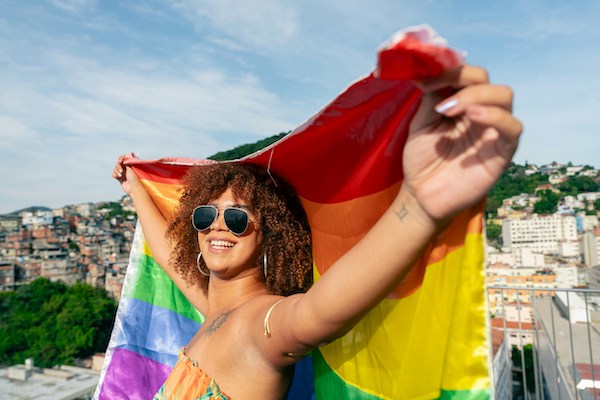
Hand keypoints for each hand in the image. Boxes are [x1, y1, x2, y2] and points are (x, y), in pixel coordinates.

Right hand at [112, 153, 141, 194]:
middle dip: (118, 166)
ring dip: (116, 171)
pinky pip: (113, 174)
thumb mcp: (130, 168)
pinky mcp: (119, 178)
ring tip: (120, 175)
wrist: (133, 188)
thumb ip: (125, 162)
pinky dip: (114, 175)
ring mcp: (122, 173)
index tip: (121, 161)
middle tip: (121, 171)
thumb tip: (122, 158)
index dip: (121, 158)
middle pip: (118, 164)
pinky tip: (117, 177)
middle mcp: (126, 168)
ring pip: (115, 169)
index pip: (123, 158)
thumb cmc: (134, 178)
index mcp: (129, 165)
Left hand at [402, 65, 521, 222]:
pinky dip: (495, 116)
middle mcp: (481, 112)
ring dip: (477, 94)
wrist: (422, 196)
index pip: (467, 74)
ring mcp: (493, 131)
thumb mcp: (421, 123)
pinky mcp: (503, 152)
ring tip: (450, 109)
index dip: (449, 71)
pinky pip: (513, 127)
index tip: (424, 79)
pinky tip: (473, 116)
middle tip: (438, 96)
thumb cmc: (422, 161)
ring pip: (504, 96)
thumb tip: (429, 68)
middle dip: (463, 79)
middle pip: (486, 80)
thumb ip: (431, 97)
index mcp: (462, 103)